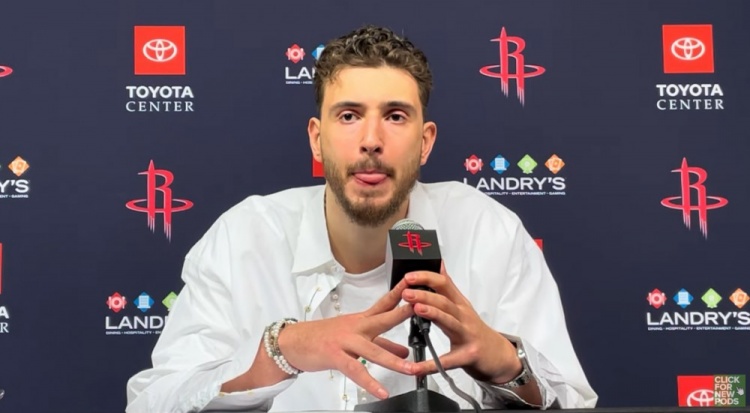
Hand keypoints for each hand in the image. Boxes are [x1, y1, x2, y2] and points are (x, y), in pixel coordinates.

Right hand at [278, 279, 415, 398]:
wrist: (294, 342)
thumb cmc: (325, 337)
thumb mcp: (355, 337)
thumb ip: (383, 344)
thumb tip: (405, 350)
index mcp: (362, 320)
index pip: (384, 303)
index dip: (400, 293)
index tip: (415, 284)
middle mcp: (356, 327)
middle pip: (383, 320)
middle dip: (403, 315)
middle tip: (423, 312)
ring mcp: (346, 341)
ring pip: (373, 350)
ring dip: (394, 360)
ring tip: (412, 369)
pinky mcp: (336, 356)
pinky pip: (355, 370)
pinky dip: (370, 382)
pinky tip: (382, 391)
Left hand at [401, 262, 521, 383]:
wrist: (499, 356)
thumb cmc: (476, 331)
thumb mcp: (463, 306)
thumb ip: (449, 288)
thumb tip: (439, 264)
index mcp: (459, 304)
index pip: (444, 284)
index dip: (427, 278)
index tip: (409, 276)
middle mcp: (464, 316)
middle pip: (445, 301)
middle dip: (425, 294)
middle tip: (406, 291)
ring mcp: (467, 335)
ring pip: (449, 322)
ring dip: (432, 314)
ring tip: (416, 309)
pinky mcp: (468, 355)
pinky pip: (447, 360)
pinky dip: (430, 365)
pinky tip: (416, 368)